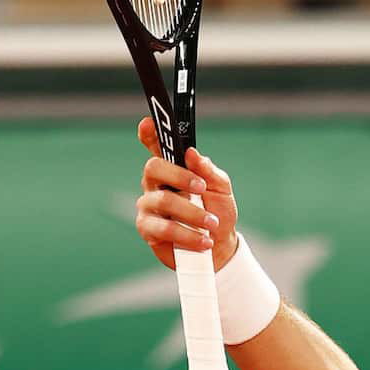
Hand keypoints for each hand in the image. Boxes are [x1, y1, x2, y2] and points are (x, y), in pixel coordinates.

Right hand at [134, 116, 240, 269]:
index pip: (156, 147)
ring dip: (192, 213)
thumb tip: (192, 154)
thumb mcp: (221, 189)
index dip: (149, 134)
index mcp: (172, 169)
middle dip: (180, 176)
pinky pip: (163, 229)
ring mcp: (149, 206)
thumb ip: (209, 171)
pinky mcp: (148, 230)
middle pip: (153, 168)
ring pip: (163, 201)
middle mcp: (156, 184)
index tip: (147, 123)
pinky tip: (203, 241)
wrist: (220, 246)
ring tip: (212, 224)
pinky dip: (187, 234)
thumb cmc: (218, 212)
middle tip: (202, 188)